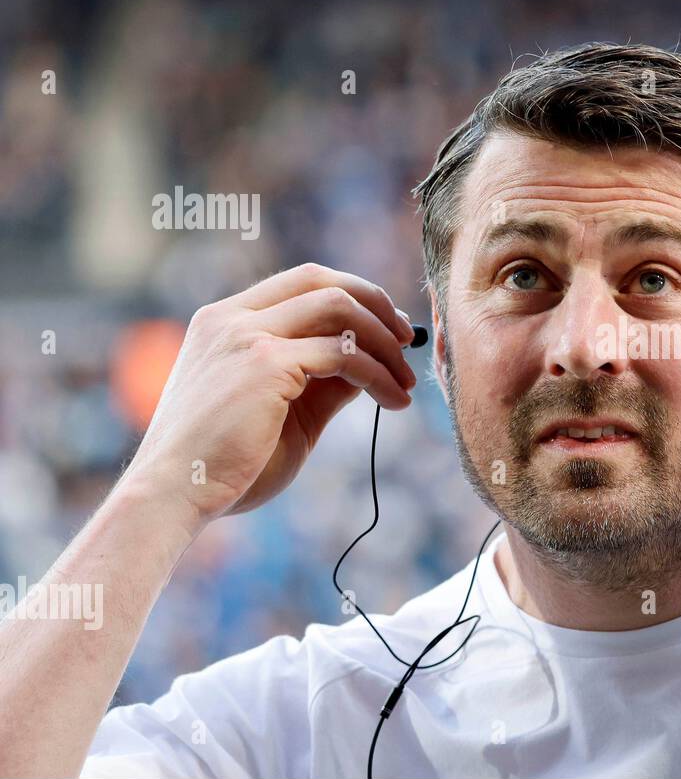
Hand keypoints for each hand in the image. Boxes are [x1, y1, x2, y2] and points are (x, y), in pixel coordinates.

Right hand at [121, 263, 419, 531]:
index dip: (354, 296)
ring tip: (406, 381)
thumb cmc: (222, 466)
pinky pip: (343, 353)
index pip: (301, 283)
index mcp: (224, 322)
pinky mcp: (265, 364)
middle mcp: (231, 318)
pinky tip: (395, 400)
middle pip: (323, 281)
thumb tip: (372, 363)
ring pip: (340, 308)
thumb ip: (323, 382)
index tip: (389, 327)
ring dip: (385, 342)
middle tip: (408, 341)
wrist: (174, 497)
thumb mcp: (285, 412)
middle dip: (377, 304)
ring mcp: (246, 336)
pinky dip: (379, 373)